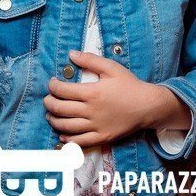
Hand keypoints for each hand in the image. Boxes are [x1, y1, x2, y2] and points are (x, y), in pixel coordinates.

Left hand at [44, 51, 167, 146]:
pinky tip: (62, 135)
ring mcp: (96, 126)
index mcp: (91, 93)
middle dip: (49, 103)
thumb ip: (90, 60)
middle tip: (47, 99)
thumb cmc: (130, 85)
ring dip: (54, 121)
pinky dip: (68, 139)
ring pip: (67, 126)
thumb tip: (71, 54)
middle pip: (60, 109)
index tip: (52, 83)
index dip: (52, 86)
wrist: (148, 106)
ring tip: (50, 116)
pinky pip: (80, 141)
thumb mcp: (111, 68)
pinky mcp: (102, 137)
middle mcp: (91, 111)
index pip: (62, 91)